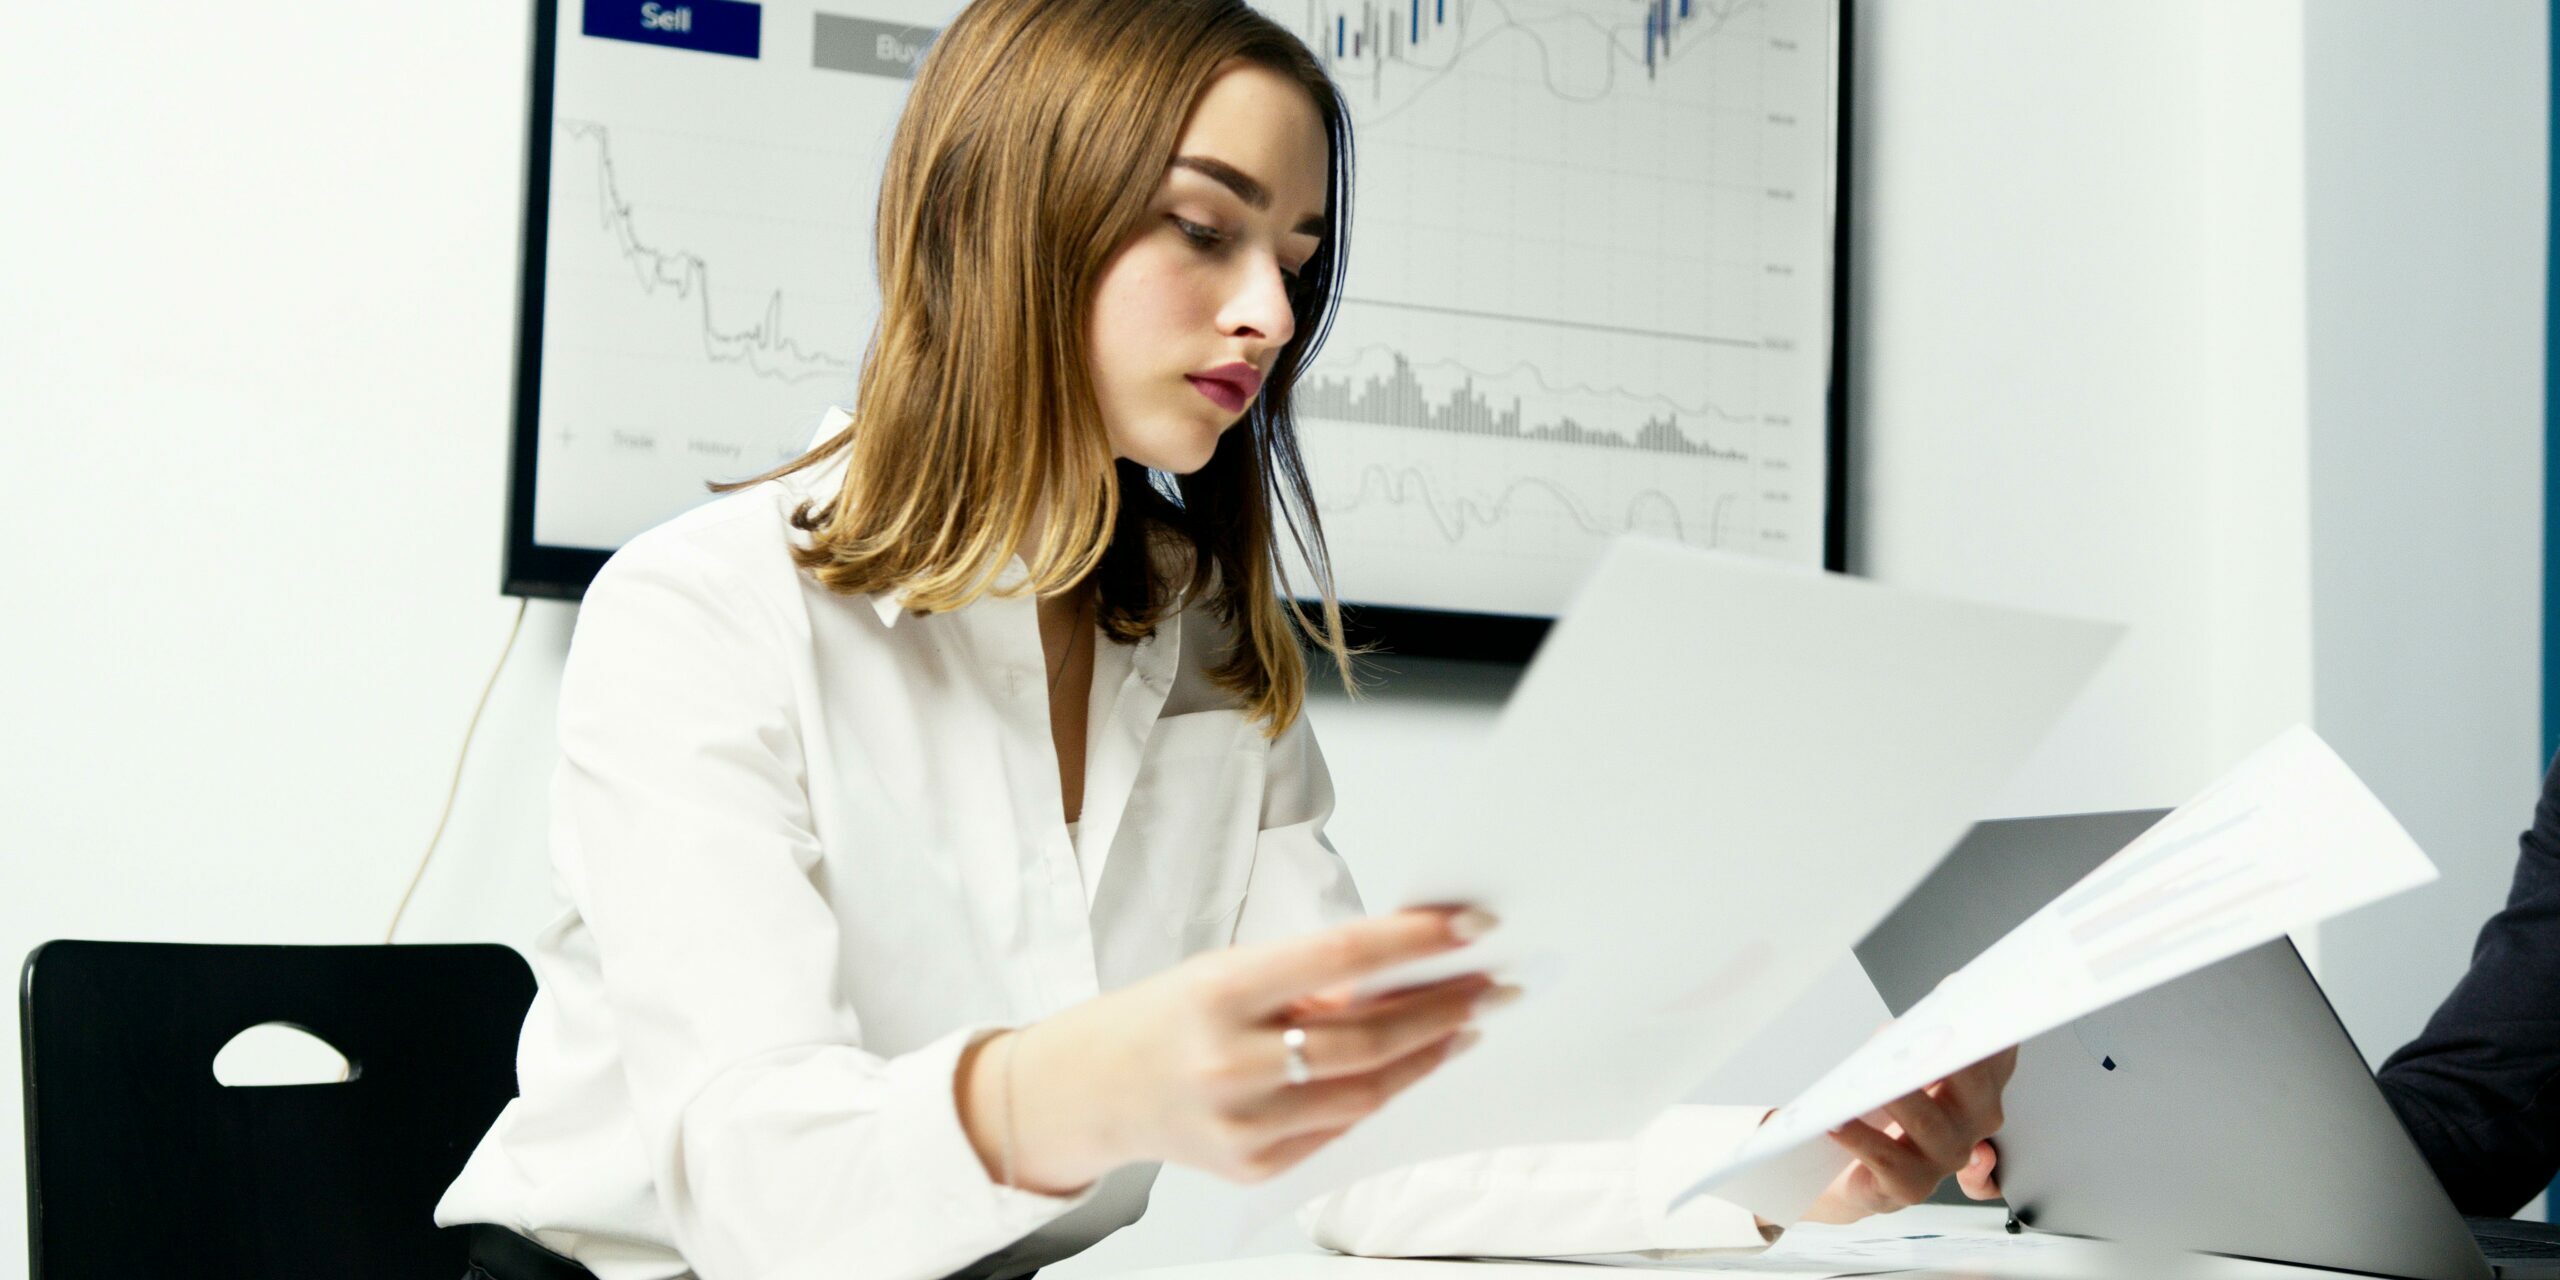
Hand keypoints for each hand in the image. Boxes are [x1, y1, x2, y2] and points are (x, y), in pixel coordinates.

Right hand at [958, 907, 1499, 1190]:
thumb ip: (1308, 978)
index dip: (1415, 942)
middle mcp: (1230, 1061)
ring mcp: (1242, 1124)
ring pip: (1367, 1092)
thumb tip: (1406, 970)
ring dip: (1428, 1055)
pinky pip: (1337, 1128)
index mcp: (1220, 992)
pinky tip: (1409, 1066)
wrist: (1091, 1090)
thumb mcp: (1224, 972)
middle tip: (1492, 984)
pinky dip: (1379, 1094)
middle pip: (1368, 1037)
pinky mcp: (1252, 1166)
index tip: (1472, 926)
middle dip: (1442, 1007)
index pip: (1342, 958)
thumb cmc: (1163, 1017)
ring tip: (1466, 1023)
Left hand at [1798, 1046, 2014, 1224]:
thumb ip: (1905, 1040)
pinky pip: (1886, 1159)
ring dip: (1896, 1098)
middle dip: (1945, 1055)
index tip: (1973, 1001)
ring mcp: (1947, 1156)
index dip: (1989, 1026)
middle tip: (1918, 1036)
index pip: (1994, 1049)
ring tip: (1866, 1081)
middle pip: (1971, 1080)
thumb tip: (1893, 1032)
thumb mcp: (1898, 1064)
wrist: (1857, 1170)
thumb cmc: (1883, 1109)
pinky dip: (1859, 1137)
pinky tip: (1837, 1122)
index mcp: (1979, 1084)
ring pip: (1927, 1121)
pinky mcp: (1912, 1186)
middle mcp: (1974, 1121)